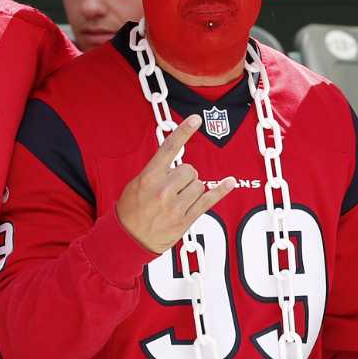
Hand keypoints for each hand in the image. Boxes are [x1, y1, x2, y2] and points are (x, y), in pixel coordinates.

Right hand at [115, 115, 239, 254]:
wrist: (127, 239)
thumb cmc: (130, 210)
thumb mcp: (136, 184)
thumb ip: (156, 172)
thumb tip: (175, 162)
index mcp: (148, 177)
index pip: (169, 148)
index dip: (184, 131)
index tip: (196, 119)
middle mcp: (163, 190)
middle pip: (189, 169)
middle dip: (184, 176)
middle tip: (171, 189)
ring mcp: (175, 206)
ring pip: (199, 184)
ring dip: (191, 189)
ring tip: (176, 200)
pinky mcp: (185, 219)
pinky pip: (208, 200)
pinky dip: (221, 190)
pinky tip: (230, 182)